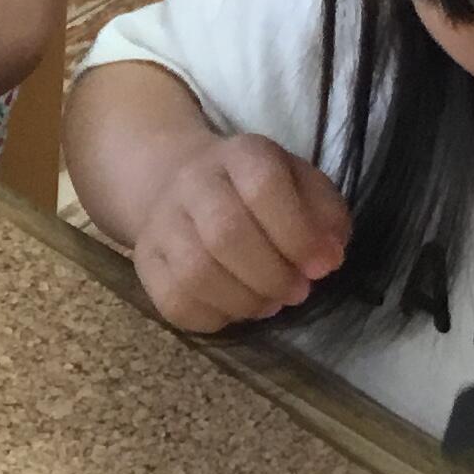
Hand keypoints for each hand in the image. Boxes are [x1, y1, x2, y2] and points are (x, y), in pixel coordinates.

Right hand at [130, 133, 351, 333]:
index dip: (298, 234)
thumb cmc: (257, 192)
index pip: (263, 186)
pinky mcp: (145, 260)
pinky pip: (173, 302)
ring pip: (195, 272)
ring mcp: (162, 222)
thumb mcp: (302, 185)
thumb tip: (328, 257)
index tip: (322, 267)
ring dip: (244, 301)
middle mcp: (193, 182)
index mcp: (241, 155)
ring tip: (269, 303)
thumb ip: (326, 215)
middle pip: (225, 233)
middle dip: (271, 275)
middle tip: (297, 292)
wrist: (180, 182)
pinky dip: (214, 317)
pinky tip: (235, 309)